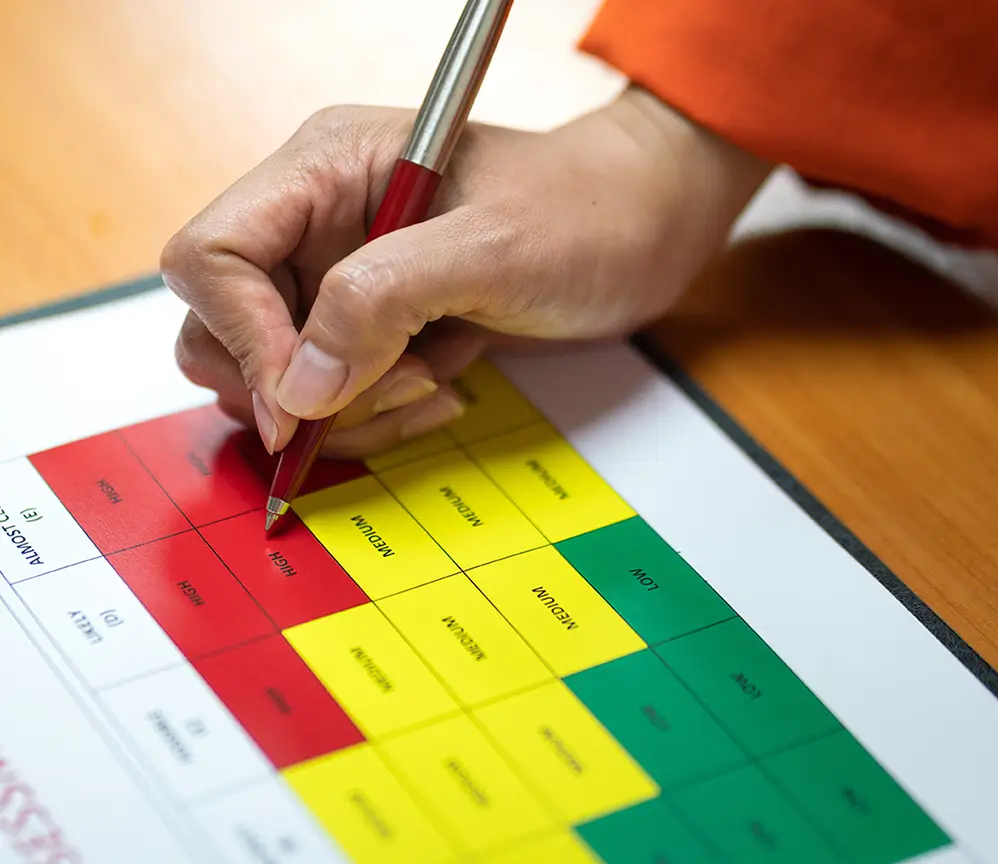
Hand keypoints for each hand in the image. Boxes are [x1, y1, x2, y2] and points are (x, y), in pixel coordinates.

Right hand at [160, 87, 767, 456]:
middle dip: (302, 387)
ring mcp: (342, 284)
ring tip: (434, 381)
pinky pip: (336, 400)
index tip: (305, 400)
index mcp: (325, 171)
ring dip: (352, 409)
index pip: (214, 256)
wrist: (639, 231)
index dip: (244, 336)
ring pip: (283, 382)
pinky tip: (441, 384)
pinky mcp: (373, 331)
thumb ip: (384, 300)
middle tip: (396, 383)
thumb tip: (299, 386)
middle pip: (228, 330)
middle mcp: (317, 228)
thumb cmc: (584, 211)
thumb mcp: (491, 247)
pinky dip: (379, 414)